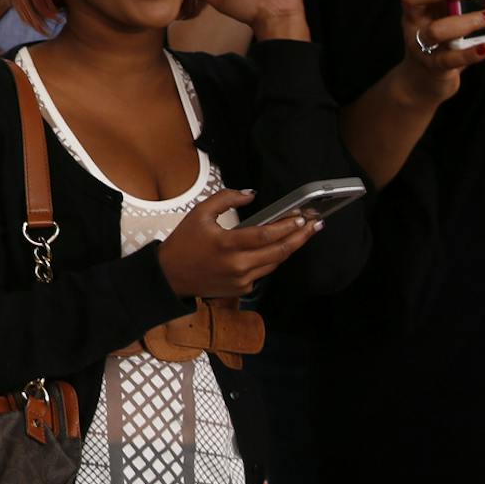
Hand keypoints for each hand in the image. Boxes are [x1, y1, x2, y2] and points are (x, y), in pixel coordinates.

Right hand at [156, 188, 320, 297]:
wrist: (169, 275)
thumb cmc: (183, 242)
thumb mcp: (199, 214)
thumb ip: (225, 199)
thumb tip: (251, 194)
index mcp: (225, 244)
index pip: (265, 235)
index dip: (286, 226)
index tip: (302, 216)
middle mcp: (236, 264)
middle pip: (279, 251)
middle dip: (300, 237)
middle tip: (315, 225)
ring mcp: (241, 280)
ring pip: (275, 263)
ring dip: (290, 248)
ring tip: (303, 235)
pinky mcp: (242, 289)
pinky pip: (264, 272)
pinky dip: (272, 259)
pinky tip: (277, 249)